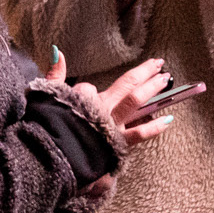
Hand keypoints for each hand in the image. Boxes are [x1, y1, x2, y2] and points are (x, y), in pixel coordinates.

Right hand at [45, 51, 173, 147]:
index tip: (76, 103)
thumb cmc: (47, 132)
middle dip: (143, 73)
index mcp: (81, 100)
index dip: (82, 94)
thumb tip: (59, 51)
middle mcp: (100, 109)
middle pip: (126, 85)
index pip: (87, 89)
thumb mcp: (44, 100)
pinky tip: (168, 120)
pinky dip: (154, 127)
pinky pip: (139, 134)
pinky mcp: (117, 144)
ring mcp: (111, 126)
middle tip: (159, 63)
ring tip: (166, 78)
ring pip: (136, 102)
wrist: (50, 161)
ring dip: (152, 88)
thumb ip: (54, 76)